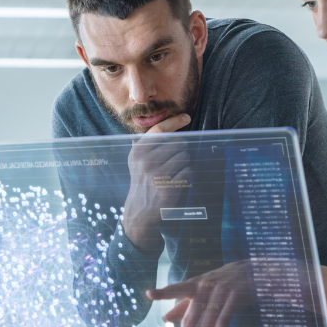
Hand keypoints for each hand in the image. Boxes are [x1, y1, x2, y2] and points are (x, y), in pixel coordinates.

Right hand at [121, 113, 191, 250]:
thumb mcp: (138, 159)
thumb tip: (173, 125)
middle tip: (174, 160)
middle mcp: (145, 163)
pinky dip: (187, 175)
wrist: (140, 208)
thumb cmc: (143, 179)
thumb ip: (150, 142)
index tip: (186, 117)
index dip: (174, 122)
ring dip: (185, 162)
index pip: (159, 130)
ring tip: (175, 171)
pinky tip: (178, 180)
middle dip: (181, 149)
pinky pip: (188, 172)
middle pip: (178, 143)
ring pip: (185, 157)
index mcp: (138, 152)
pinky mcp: (168, 190)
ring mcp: (156, 177)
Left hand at [147, 260, 254, 326]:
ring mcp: (221, 290)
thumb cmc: (224, 282)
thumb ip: (184, 305)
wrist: (254, 272)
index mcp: (195, 284)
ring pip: (208, 321)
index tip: (149, 294)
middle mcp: (206, 286)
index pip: (176, 289)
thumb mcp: (203, 290)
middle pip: (192, 317)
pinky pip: (225, 316)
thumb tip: (164, 319)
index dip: (163, 292)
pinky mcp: (236, 295)